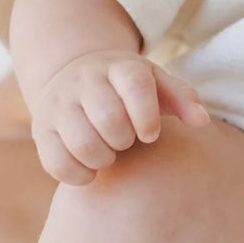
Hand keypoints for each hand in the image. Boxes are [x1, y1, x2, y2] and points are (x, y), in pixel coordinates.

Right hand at [30, 49, 208, 184]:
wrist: (72, 77)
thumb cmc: (127, 89)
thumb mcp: (156, 83)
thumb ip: (182, 98)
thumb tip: (202, 121)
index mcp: (119, 68)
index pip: (135, 84)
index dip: (146, 115)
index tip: (150, 135)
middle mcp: (85, 82)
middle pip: (109, 118)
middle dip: (124, 139)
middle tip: (126, 142)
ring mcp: (58, 105)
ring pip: (82, 143)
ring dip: (103, 158)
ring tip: (109, 153)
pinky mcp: (41, 130)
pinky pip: (57, 163)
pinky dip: (78, 174)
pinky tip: (90, 168)